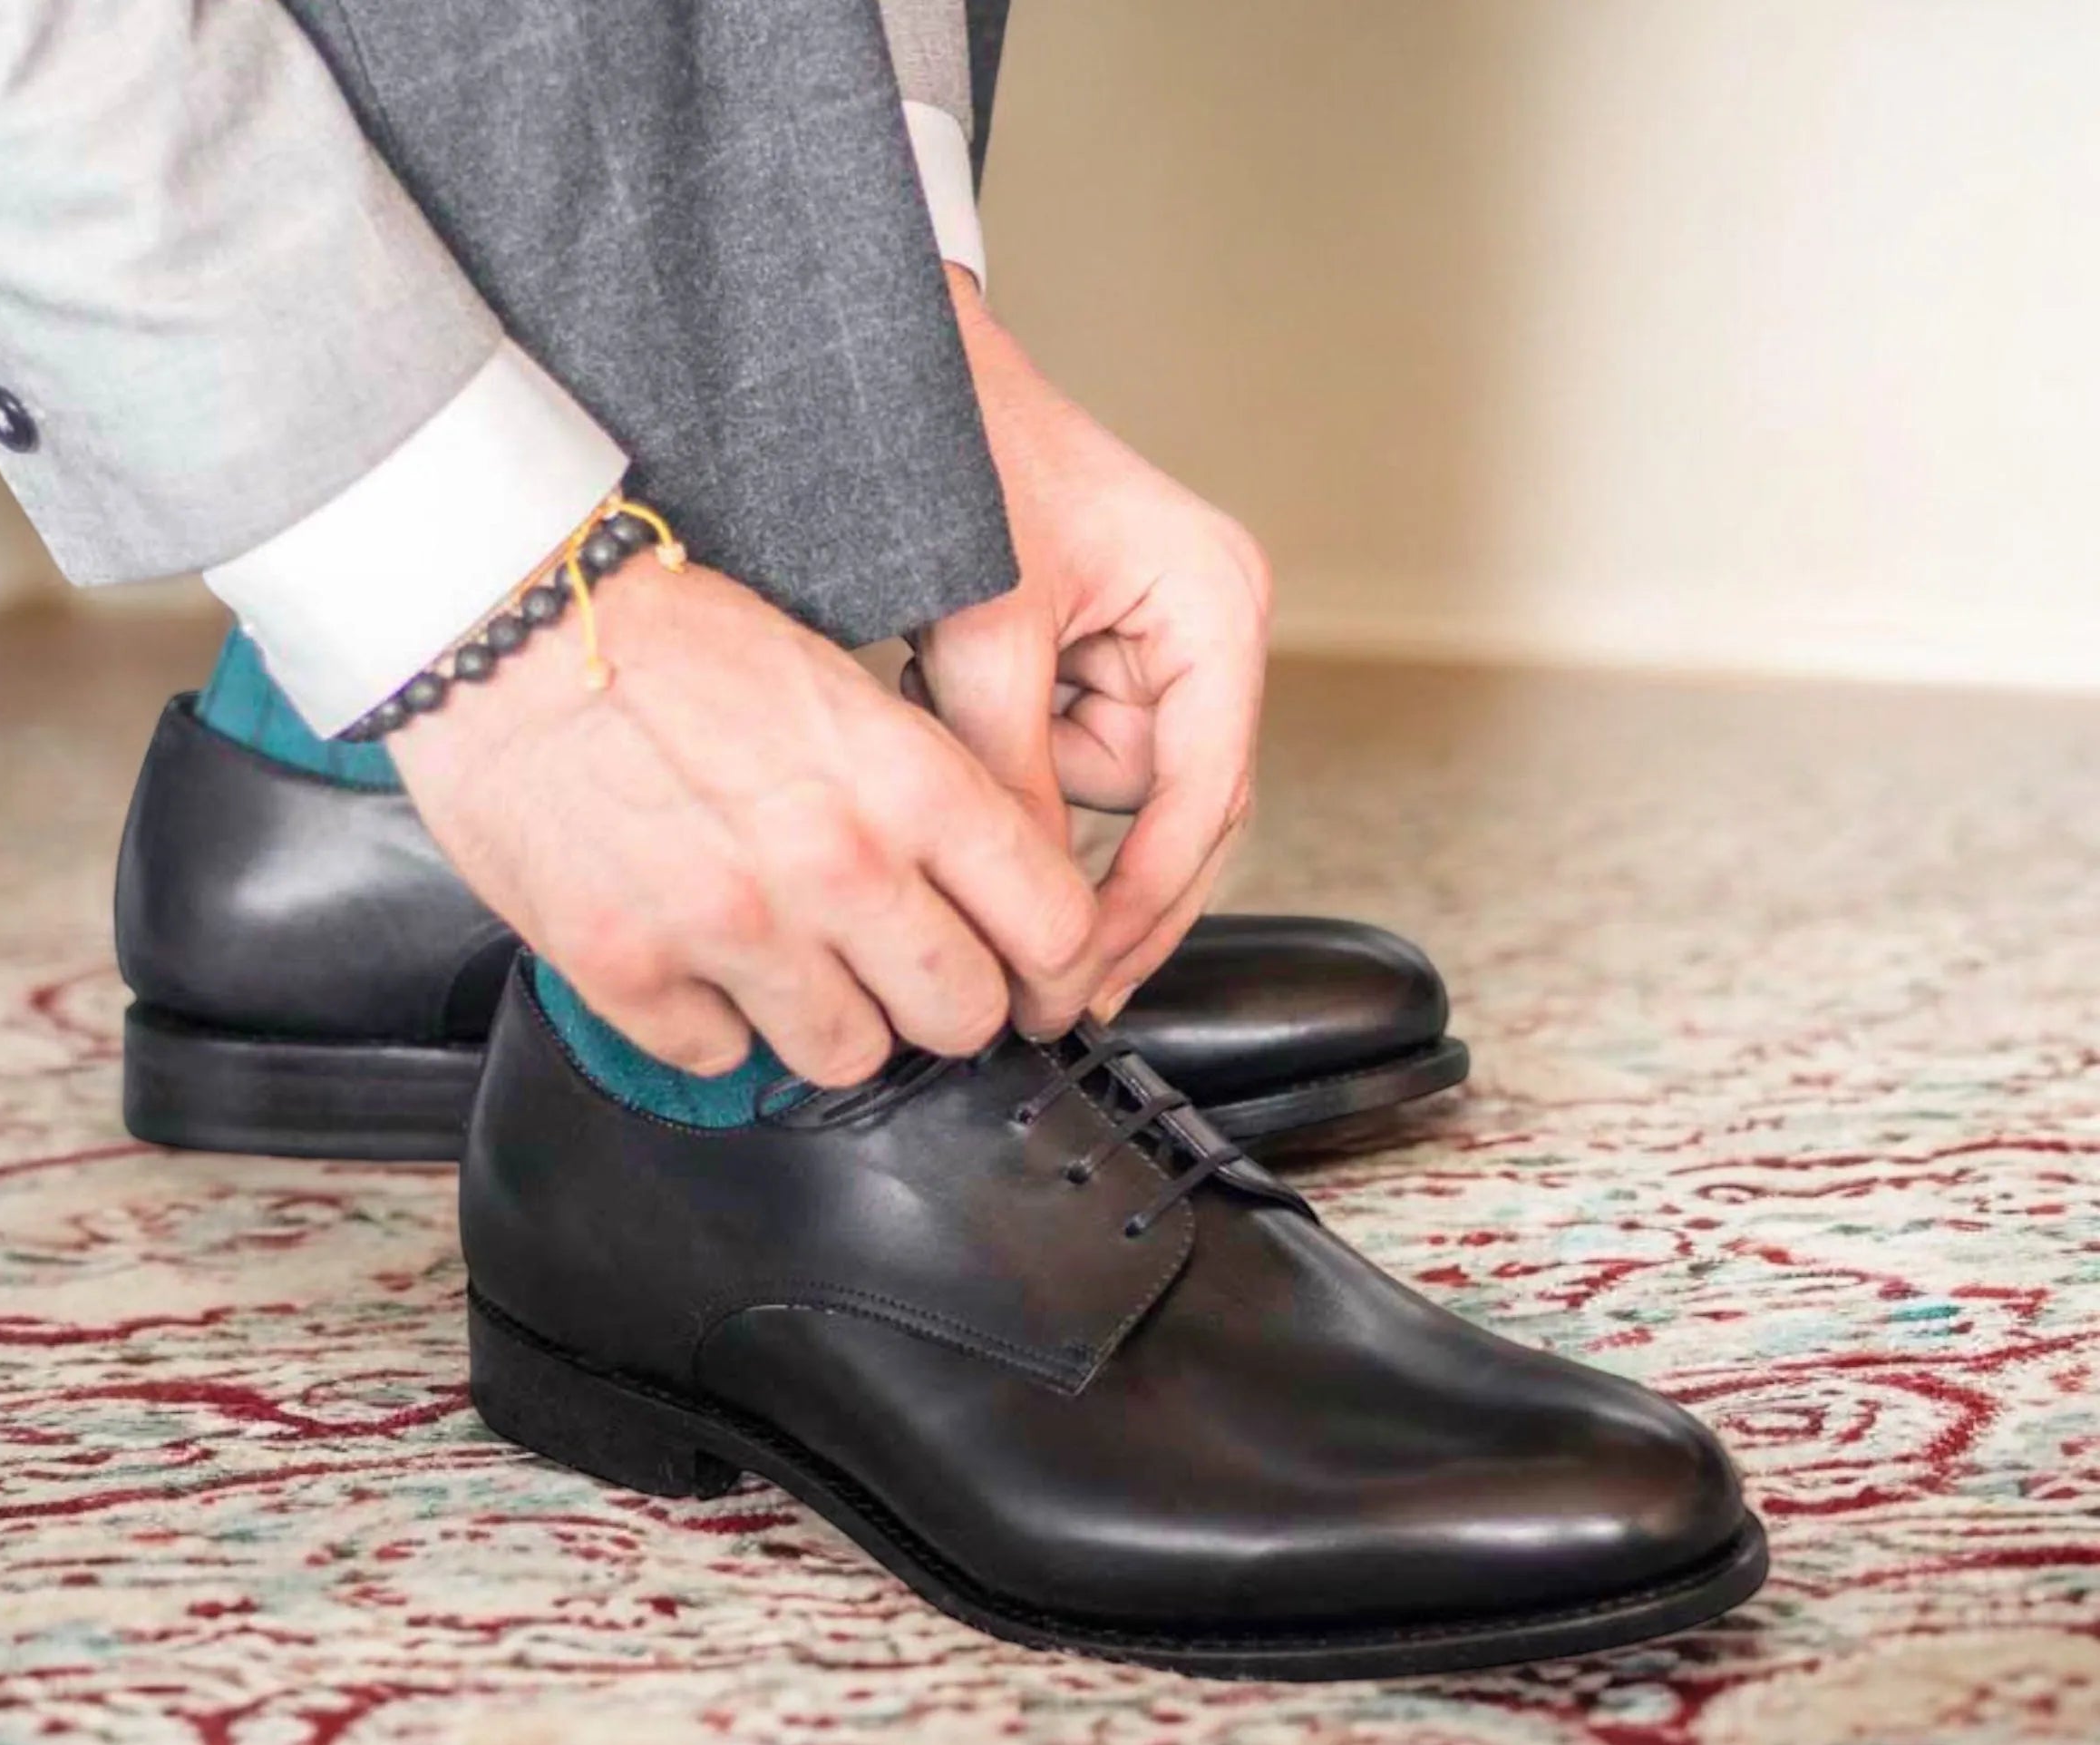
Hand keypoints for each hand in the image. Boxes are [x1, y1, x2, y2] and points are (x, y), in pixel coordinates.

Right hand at [389, 554, 1103, 1085]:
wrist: (506, 616)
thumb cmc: (671, 641)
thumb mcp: (845, 690)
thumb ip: (922, 802)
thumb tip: (986, 907)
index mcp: (907, 782)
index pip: (1056, 927)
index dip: (1054, 968)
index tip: (1033, 978)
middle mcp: (835, 866)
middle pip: (962, 1016)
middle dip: (941, 1004)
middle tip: (901, 972)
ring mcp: (730, 926)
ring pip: (847, 1056)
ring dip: (826, 1021)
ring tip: (782, 954)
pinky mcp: (628, 969)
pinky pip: (716, 1057)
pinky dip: (707, 1020)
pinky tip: (687, 949)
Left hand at [911, 271, 1271, 1014]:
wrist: (898, 384)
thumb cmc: (958, 462)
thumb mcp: (984, 633)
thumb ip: (1014, 777)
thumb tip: (1028, 913)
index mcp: (1213, 605)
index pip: (1202, 791)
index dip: (1146, 897)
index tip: (1088, 978)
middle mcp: (1206, 632)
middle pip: (1183, 813)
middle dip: (1109, 885)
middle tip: (1054, 992)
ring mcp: (1160, 649)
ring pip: (1114, 794)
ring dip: (1029, 781)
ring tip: (950, 690)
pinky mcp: (1105, 660)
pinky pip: (1068, 757)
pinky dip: (1009, 750)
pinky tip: (958, 684)